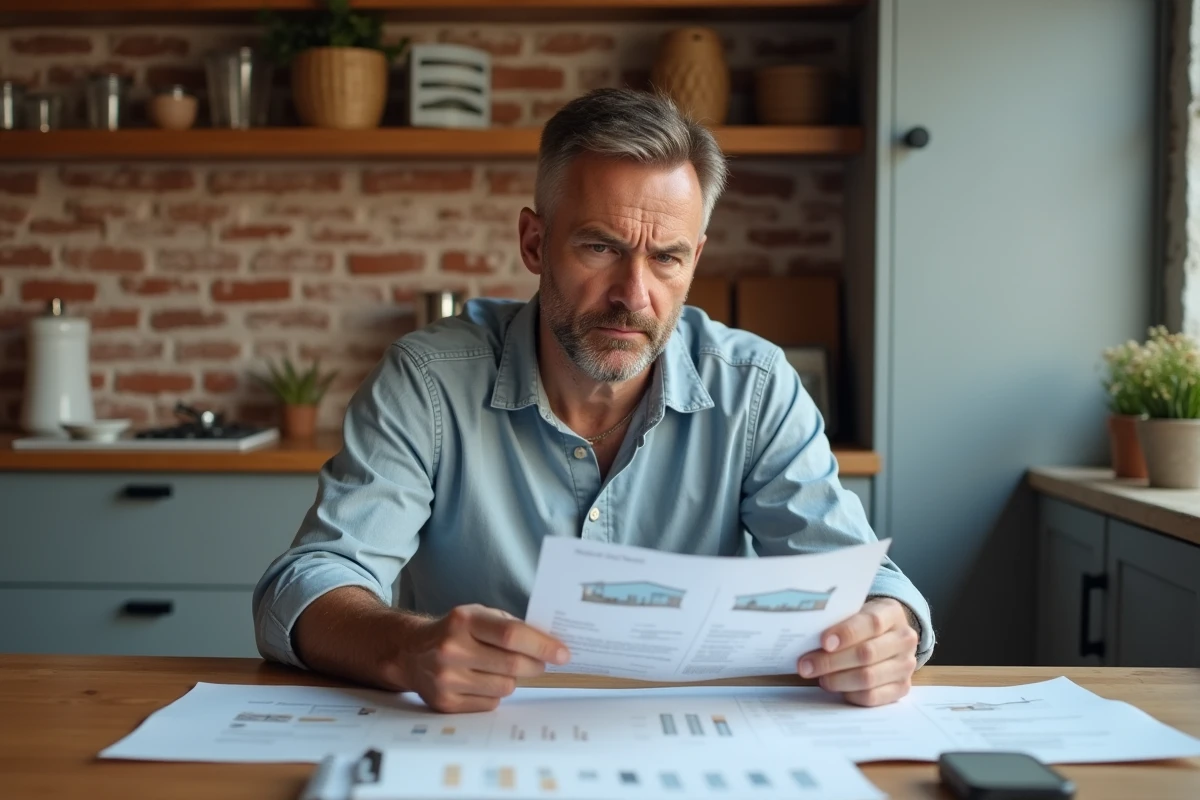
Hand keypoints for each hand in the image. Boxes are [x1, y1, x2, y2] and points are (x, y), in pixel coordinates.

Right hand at [400, 604, 570, 712]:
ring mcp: (446, 678)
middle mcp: (452, 649)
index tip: (563, 654)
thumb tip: (550, 644)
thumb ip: (511, 626)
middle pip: (512, 665)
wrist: (412, 652)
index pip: (512, 635)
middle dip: (535, 665)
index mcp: (464, 620)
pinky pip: (490, 703)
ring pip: (505, 687)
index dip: (542, 645)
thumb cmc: (456, 631)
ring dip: (513, 679)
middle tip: (541, 663)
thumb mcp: (478, 615)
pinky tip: (482, 681)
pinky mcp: (445, 702)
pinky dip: (495, 693)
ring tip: (501, 668)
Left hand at [797, 597, 918, 706]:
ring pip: (868, 678)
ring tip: (818, 677)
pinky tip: (835, 686)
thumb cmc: (862, 622)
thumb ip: (837, 620)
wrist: (887, 635)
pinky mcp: (902, 688)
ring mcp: (906, 665)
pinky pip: (872, 697)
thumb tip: (805, 636)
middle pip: (867, 653)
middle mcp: (904, 639)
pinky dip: (849, 693)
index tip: (823, 642)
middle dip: (831, 661)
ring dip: (837, 680)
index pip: (872, 622)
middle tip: (805, 665)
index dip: (846, 633)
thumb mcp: (853, 611)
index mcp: (892, 613)